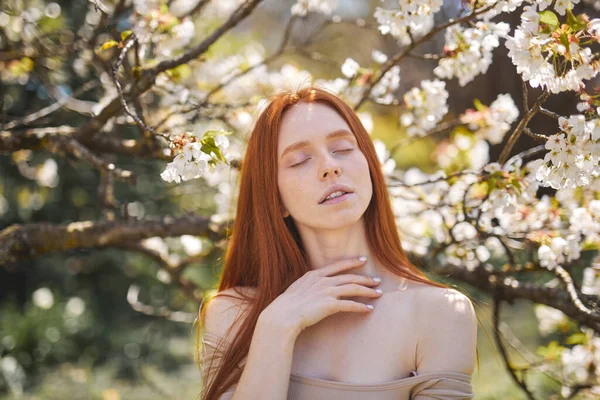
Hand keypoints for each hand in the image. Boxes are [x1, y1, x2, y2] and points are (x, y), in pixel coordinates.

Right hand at [260, 257, 381, 336]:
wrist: (283, 315)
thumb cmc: (286, 306)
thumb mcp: (297, 289)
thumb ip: (308, 286)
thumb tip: (314, 289)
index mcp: (314, 275)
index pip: (337, 265)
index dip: (351, 262)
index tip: (362, 260)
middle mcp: (323, 281)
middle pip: (350, 277)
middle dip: (365, 278)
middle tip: (377, 280)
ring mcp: (327, 292)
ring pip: (353, 288)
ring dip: (368, 291)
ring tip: (378, 293)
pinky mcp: (330, 305)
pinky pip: (350, 304)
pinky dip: (361, 306)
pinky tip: (369, 309)